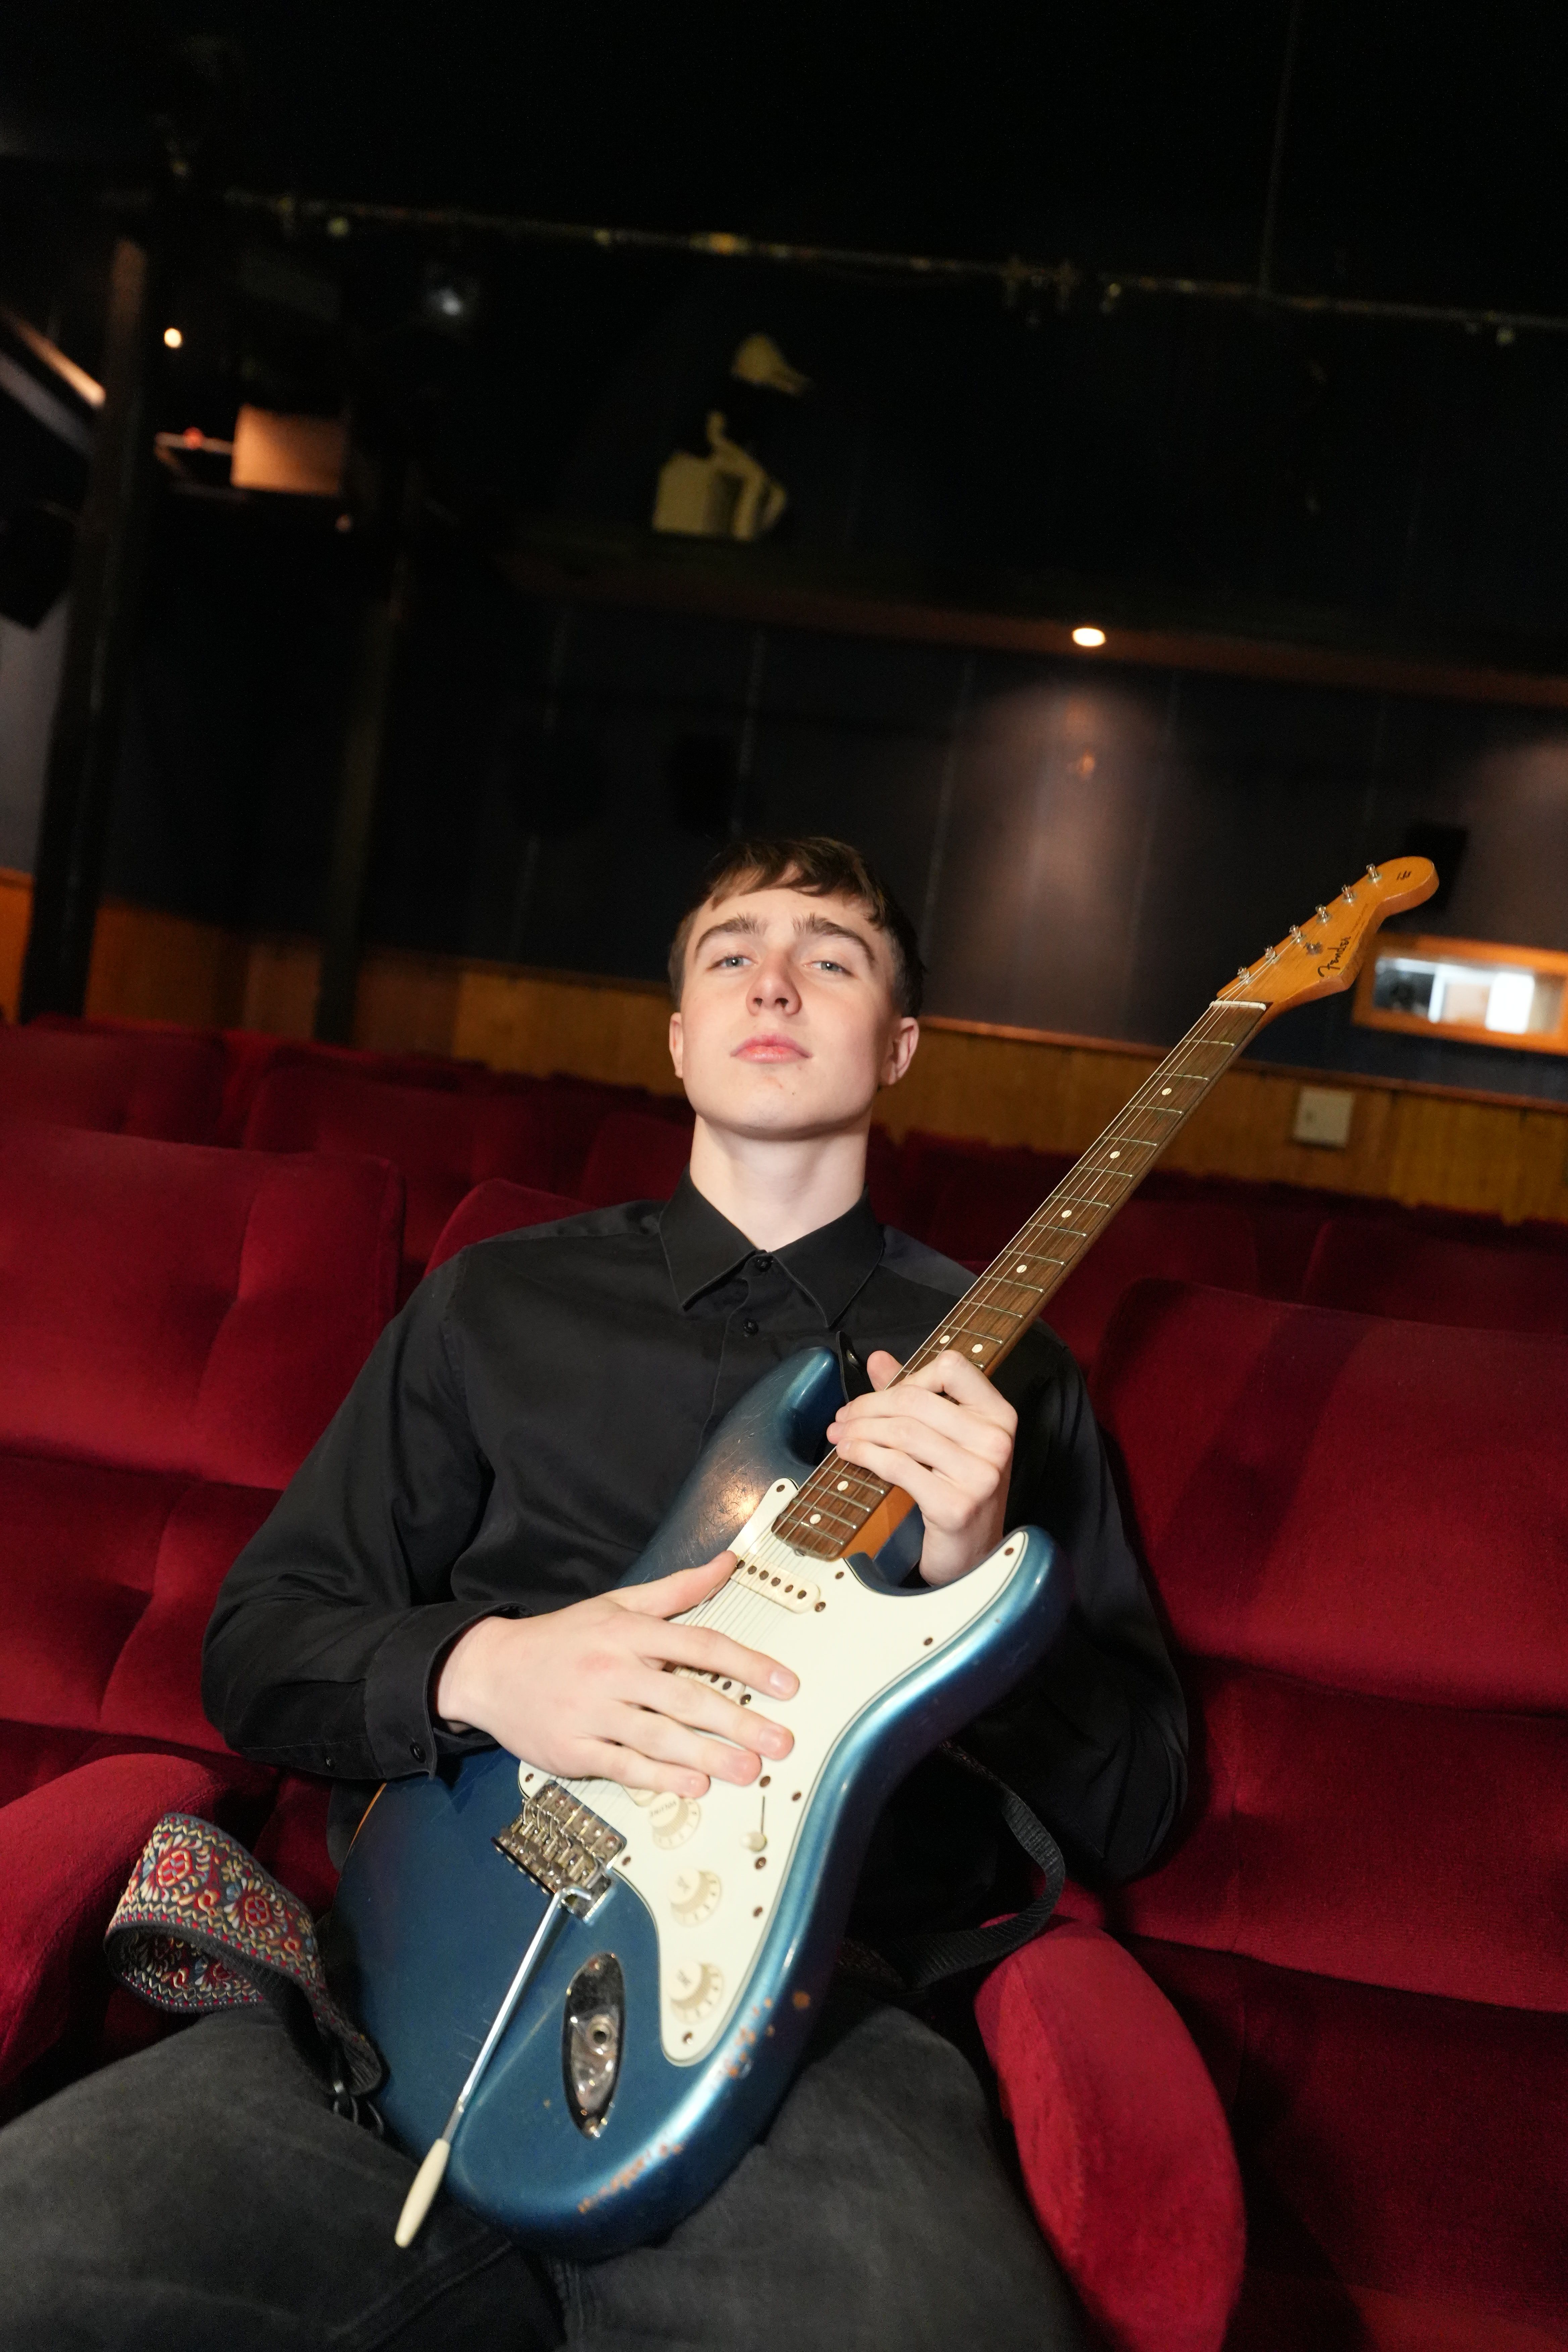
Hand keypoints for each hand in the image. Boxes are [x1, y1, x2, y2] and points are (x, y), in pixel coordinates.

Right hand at [432, 1551, 795, 1796]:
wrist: (490, 1670)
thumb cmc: (563, 1638)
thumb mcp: (617, 1604)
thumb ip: (677, 1589)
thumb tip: (727, 1563)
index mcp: (629, 1632)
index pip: (699, 1645)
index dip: (747, 1664)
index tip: (785, 1685)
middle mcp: (614, 1670)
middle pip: (686, 1697)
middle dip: (738, 1722)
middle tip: (780, 1742)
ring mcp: (592, 1712)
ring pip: (659, 1736)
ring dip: (708, 1756)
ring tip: (748, 1770)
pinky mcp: (573, 1749)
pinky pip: (623, 1766)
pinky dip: (660, 1778)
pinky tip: (693, 1785)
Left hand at [825, 1348, 1015, 1585]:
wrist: (971, 1555)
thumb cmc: (957, 1491)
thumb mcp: (944, 1439)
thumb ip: (914, 1396)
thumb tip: (878, 1359)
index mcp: (998, 1415)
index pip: (952, 1367)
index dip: (910, 1374)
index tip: (883, 1392)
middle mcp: (995, 1440)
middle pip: (917, 1400)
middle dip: (869, 1406)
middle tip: (843, 1417)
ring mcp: (979, 1474)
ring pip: (903, 1431)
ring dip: (861, 1430)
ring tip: (841, 1436)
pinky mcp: (955, 1505)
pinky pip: (898, 1466)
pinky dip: (865, 1455)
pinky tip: (850, 1454)